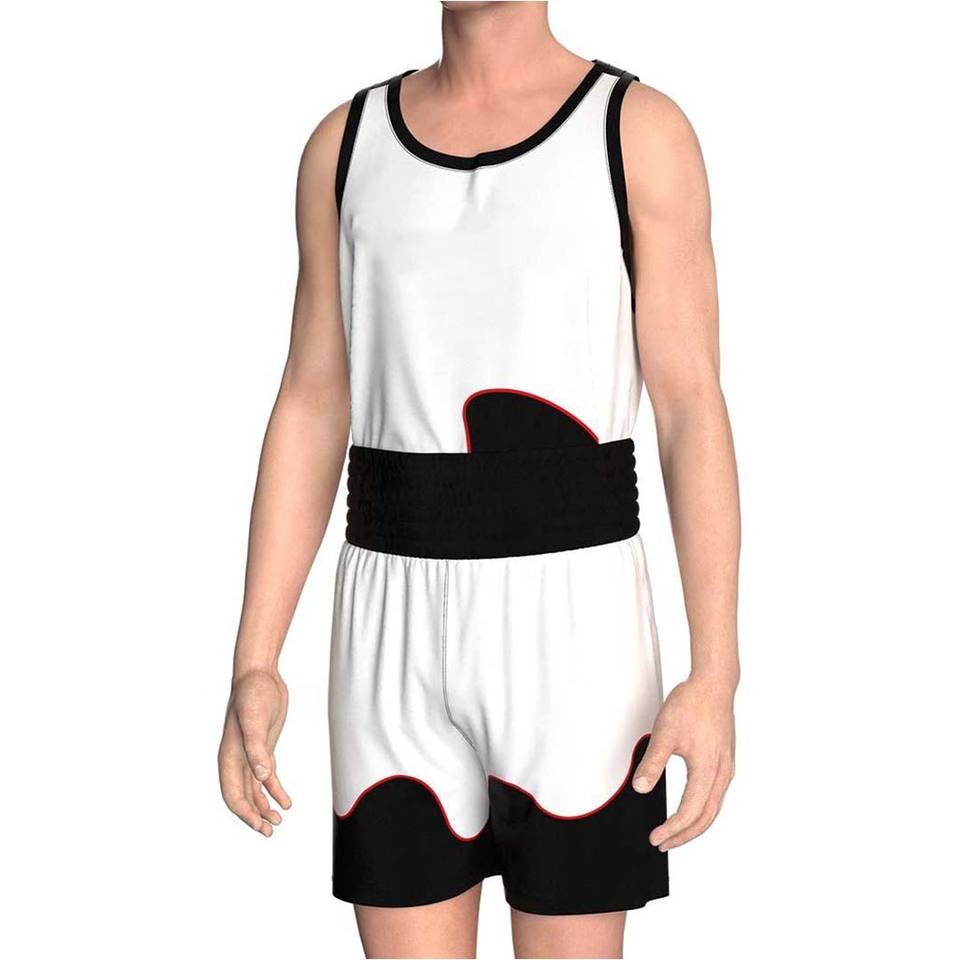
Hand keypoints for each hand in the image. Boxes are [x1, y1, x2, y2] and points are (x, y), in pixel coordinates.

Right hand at [218, 668, 291, 835]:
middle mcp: (237, 758)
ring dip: (264, 807)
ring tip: (277, 822)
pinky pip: (266, 776)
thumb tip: (263, 777)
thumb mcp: (254, 720)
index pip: (233, 794)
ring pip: (254, 789)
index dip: (244, 813)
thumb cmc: (252, 693)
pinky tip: (286, 801)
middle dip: (254, 816)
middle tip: (270, 832)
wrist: (259, 675)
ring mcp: (250, 754)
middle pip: (242, 796)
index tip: (259, 826)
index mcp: (229, 756)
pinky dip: (274, 790)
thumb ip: (257, 748)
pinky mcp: (263, 747)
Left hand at [632, 675, 735, 850]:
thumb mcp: (665, 733)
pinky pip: (716, 795)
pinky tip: (692, 808)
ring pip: (713, 808)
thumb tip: (641, 789)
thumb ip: (652, 763)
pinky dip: (703, 810)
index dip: (672, 830)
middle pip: (705, 818)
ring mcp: (726, 768)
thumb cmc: (691, 704)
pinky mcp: (726, 761)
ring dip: (694, 825)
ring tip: (675, 832)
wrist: (714, 684)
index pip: (690, 812)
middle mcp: (721, 773)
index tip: (656, 837)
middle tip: (663, 843)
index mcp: (707, 770)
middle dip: (684, 835)